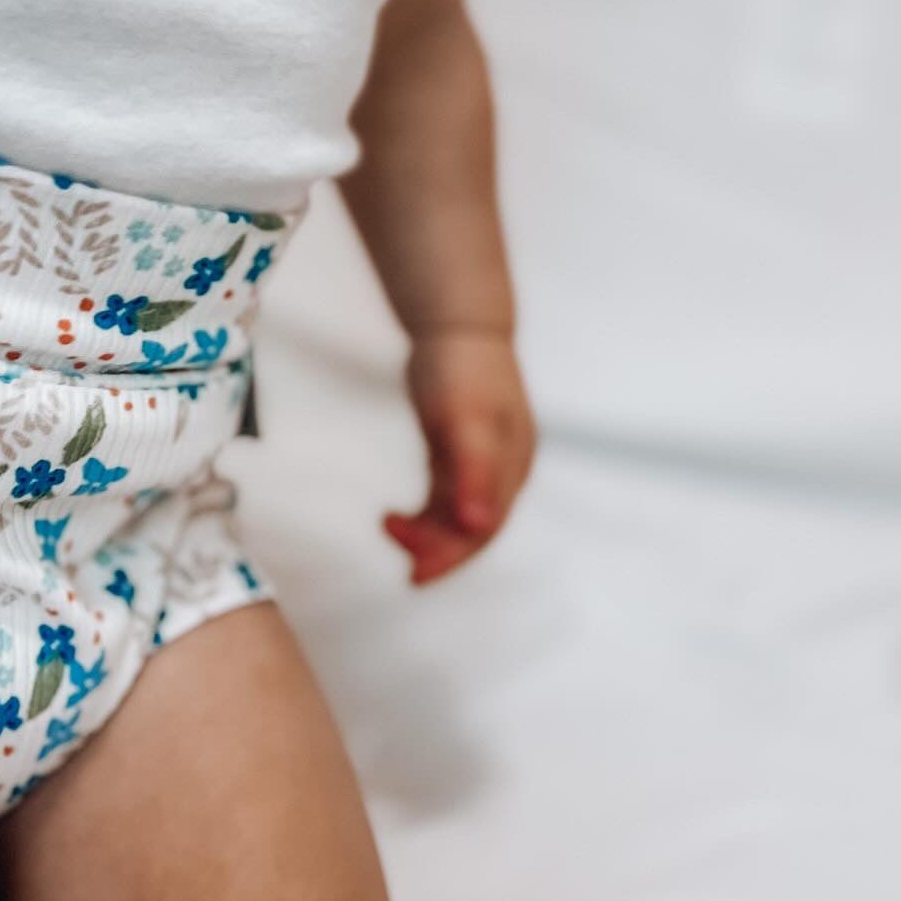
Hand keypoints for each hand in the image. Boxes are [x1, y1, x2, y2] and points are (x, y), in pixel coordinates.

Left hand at [384, 327, 536, 585]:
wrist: (457, 324)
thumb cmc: (462, 368)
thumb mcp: (465, 420)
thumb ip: (473, 473)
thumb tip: (477, 527)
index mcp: (511, 467)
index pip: (484, 529)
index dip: (451, 557)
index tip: (414, 576)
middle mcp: (502, 471)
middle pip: (472, 530)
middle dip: (438, 551)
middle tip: (401, 566)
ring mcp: (482, 462)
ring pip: (456, 517)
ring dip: (427, 533)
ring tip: (388, 526)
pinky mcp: (459, 452)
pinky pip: (444, 499)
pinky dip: (423, 514)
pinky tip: (395, 516)